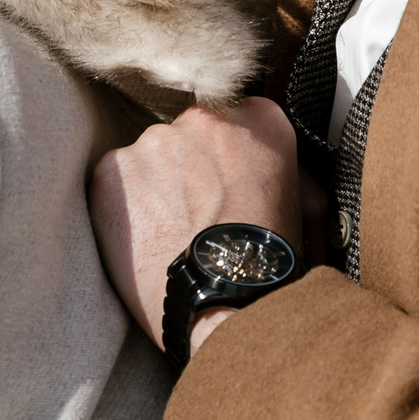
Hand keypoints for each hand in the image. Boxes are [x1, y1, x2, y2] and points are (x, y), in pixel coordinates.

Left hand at [89, 97, 300, 352]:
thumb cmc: (273, 262)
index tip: (226, 186)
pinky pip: (113, 180)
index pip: (233, 121)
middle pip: (188, 134)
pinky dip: (123, 206)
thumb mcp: (306, 202)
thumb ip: (279, 162)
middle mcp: (205, 117)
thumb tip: (265, 154)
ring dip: (155, 187)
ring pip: (149, 157)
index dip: (226, 159)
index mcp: (259, 118)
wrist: (228, 303)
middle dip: (189, 167)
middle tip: (197, 215)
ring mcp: (155, 139)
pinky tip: (144, 239)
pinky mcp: (113, 168)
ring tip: (172, 234)